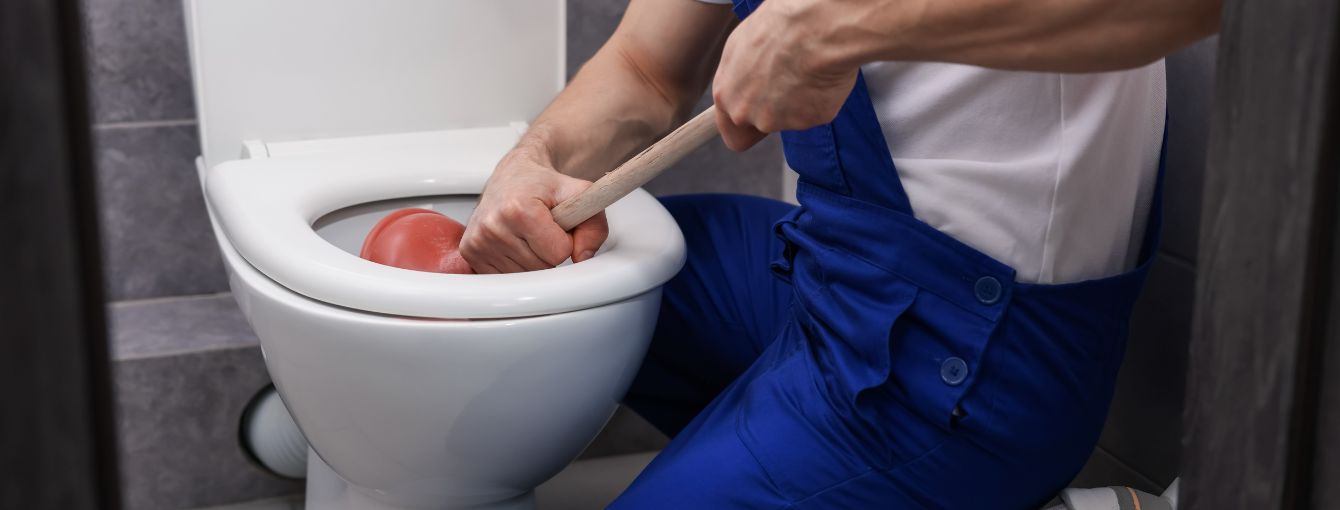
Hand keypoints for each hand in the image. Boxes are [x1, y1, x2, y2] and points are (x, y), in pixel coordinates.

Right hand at [459, 150, 608, 273]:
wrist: (514, 174)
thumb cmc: (542, 184)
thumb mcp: (579, 194)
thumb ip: (594, 226)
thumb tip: (583, 257)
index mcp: (519, 210)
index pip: (559, 253)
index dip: (565, 240)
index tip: (556, 223)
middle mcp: (493, 225)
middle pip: (541, 267)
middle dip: (548, 250)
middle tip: (541, 227)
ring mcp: (479, 240)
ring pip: (524, 275)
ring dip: (532, 258)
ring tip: (527, 233)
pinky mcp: (470, 251)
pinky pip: (506, 276)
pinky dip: (515, 263)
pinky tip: (513, 241)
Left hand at [712, 0, 858, 150]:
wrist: (813, 28)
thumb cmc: (776, 27)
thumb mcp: (740, 46)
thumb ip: (738, 78)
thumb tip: (745, 85)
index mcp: (726, 96)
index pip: (734, 133)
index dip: (748, 125)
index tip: (758, 119)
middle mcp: (746, 114)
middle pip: (762, 125)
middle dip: (775, 109)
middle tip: (788, 78)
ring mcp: (776, 121)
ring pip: (791, 118)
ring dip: (799, 99)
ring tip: (805, 67)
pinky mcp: (807, 120)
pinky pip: (816, 112)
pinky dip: (820, 96)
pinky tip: (819, 73)